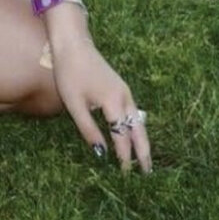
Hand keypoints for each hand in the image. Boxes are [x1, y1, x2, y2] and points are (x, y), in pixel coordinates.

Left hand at [51, 35, 151, 173]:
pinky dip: (136, 127)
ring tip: (145, 159)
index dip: (124, 157)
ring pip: (139, 121)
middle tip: (148, 173)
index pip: (122, 137)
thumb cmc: (70, 73)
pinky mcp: (120, 87)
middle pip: (139, 131)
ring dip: (142, 140)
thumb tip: (101, 154)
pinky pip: (134, 112)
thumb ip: (88, 129)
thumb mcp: (74, 104)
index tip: (125, 175)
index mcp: (113, 102)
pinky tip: (134, 134)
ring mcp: (125, 91)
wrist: (73, 44)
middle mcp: (125, 97)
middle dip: (143, 152)